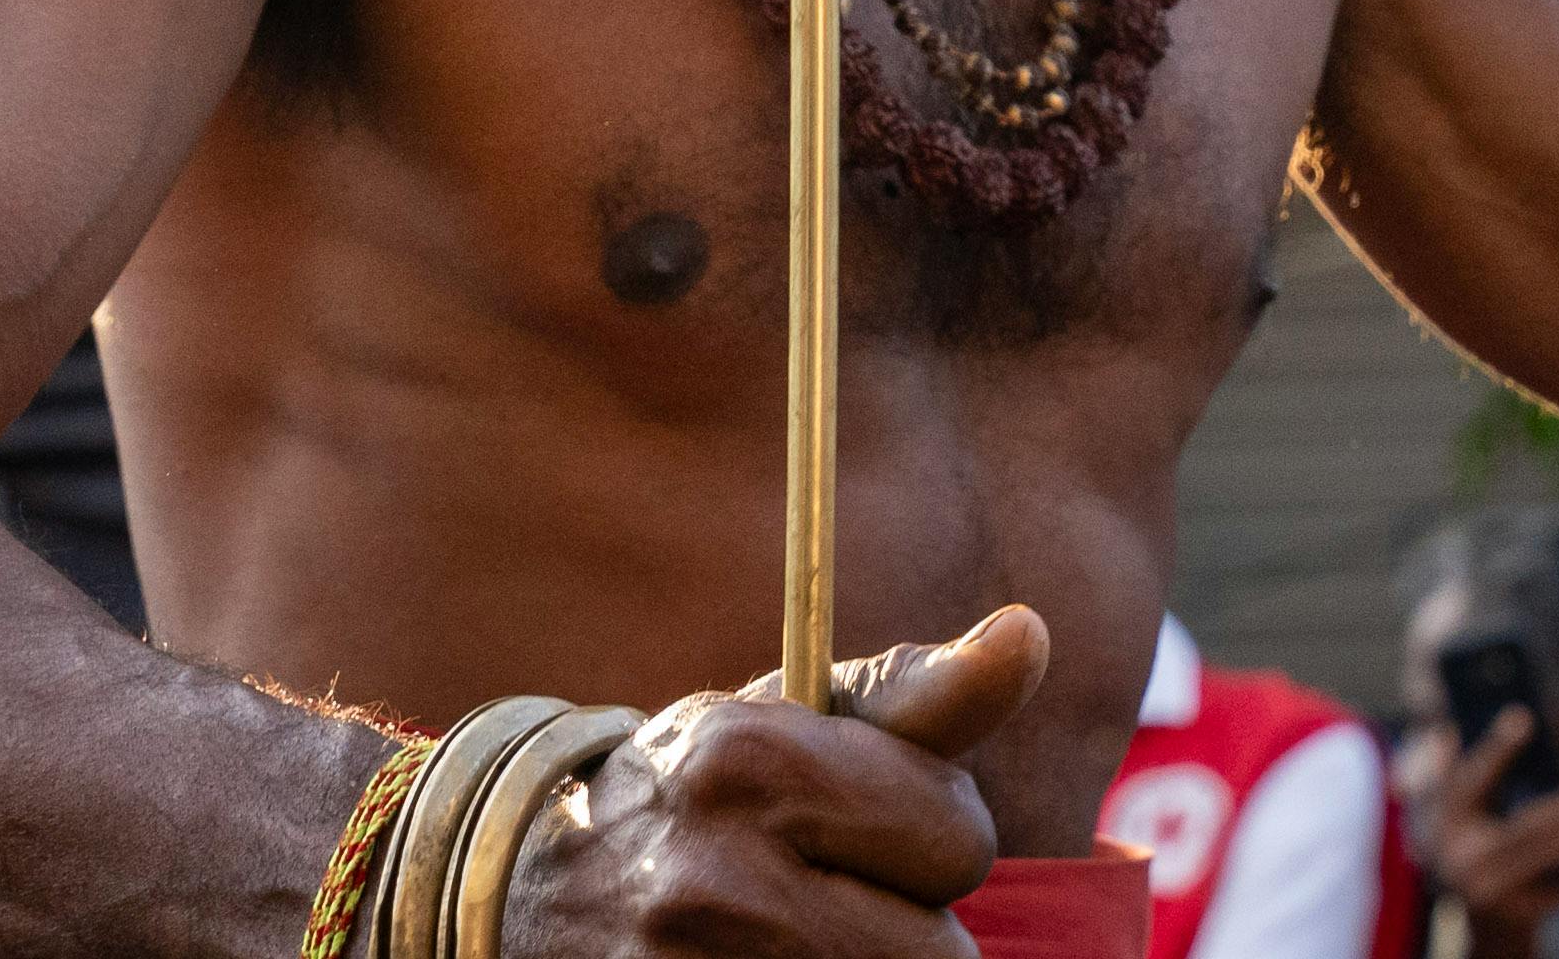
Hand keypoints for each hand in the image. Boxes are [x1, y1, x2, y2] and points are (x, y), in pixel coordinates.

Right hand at [514, 604, 1053, 958]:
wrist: (531, 890)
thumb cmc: (701, 793)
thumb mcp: (793, 725)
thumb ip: (917, 694)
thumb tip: (1027, 631)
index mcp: (748, 764)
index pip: (960, 840)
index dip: (932, 836)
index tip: (864, 828)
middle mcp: (713, 882)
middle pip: (940, 955)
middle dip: (909, 926)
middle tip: (831, 898)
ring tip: (806, 938)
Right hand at [1392, 709, 1558, 949]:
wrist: (1478, 915)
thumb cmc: (1471, 842)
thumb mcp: (1454, 808)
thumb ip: (1453, 769)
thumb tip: (1458, 727)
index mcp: (1448, 821)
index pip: (1472, 780)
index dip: (1496, 750)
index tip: (1524, 717)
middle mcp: (1463, 859)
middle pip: (1520, 830)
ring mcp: (1490, 891)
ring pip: (1541, 861)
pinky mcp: (1517, 914)